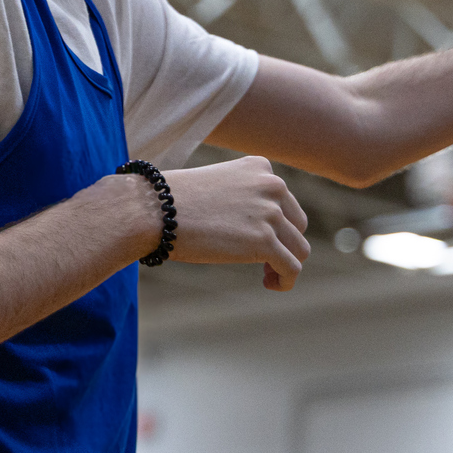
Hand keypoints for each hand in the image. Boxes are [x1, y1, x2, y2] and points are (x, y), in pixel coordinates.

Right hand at [157, 157, 310, 291]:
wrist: (154, 210)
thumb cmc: (175, 202)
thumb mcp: (219, 186)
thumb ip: (244, 198)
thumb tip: (260, 229)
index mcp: (262, 167)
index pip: (285, 202)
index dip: (275, 226)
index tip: (254, 239)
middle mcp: (273, 185)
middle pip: (297, 225)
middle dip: (283, 244)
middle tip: (261, 262)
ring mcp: (271, 213)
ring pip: (299, 248)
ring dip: (285, 265)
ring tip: (265, 276)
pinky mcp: (265, 241)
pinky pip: (293, 267)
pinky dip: (286, 281)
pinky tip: (270, 285)